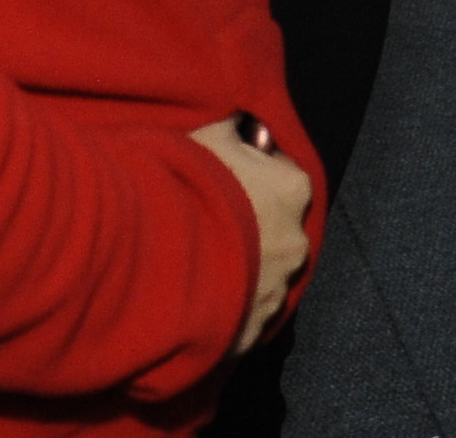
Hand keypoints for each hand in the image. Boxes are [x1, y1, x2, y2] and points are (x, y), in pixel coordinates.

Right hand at [188, 117, 312, 352]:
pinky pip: (243, 314)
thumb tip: (241, 126)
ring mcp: (277, 290)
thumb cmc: (188, 187)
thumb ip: (234, 132)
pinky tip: (196, 295)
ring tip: (199, 263)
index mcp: (293, 190)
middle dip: (251, 226)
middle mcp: (296, 242)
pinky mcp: (254, 330)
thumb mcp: (210, 136)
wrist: (158, 257)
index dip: (254, 176)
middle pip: (277, 228)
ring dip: (240, 268)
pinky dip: (226, 305)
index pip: (284, 176)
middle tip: (210, 224)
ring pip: (263, 275)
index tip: (228, 180)